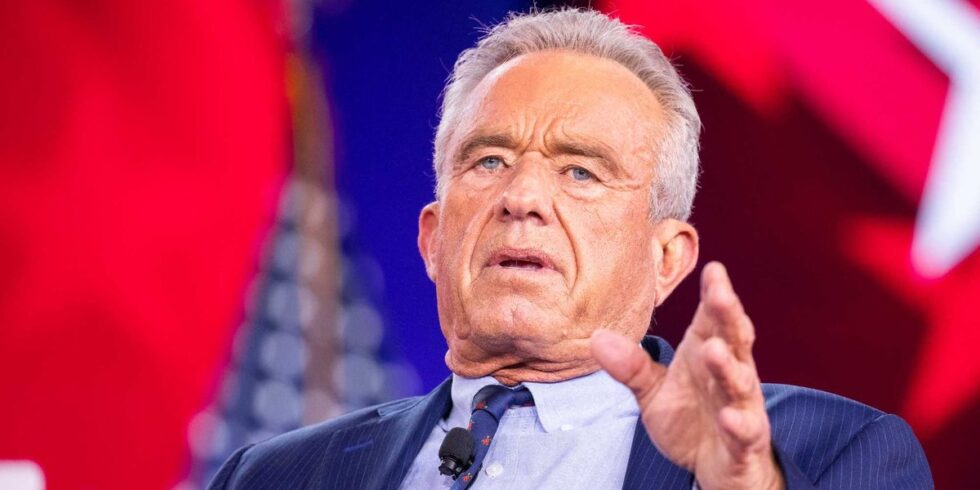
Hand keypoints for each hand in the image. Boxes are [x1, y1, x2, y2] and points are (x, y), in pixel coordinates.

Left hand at [591, 262, 783, 489]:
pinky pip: (746, 431)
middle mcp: (731, 374)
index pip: (714, 319)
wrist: (715, 468)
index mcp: (708, 354)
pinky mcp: (745, 442)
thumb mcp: (653, 390)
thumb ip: (631, 365)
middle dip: (729, 316)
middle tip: (721, 294)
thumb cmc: (690, 418)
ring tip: (713, 351)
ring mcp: (742, 407)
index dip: (716, 294)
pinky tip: (729, 417)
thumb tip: (595, 337)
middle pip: (733, 340)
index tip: (714, 269)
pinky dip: (739, 424)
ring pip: (741, 382)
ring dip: (728, 367)